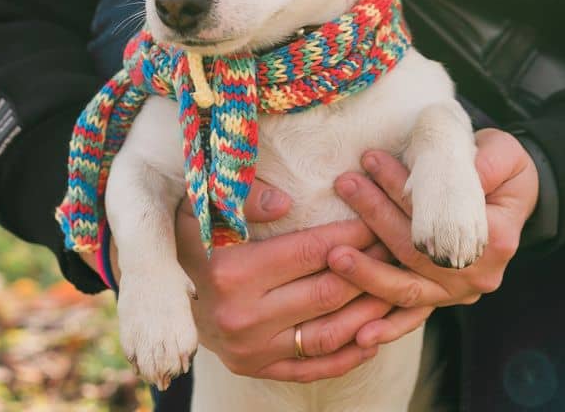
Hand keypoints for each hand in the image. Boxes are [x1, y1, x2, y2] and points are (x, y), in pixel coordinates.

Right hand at [170, 177, 403, 383]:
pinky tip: (375, 335)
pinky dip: (348, 355)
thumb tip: (284, 201)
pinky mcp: (256, 369)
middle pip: (327, 293)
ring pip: (328, 335)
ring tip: (398, 286)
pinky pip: (312, 368)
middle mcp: (242, 317)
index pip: (310, 252)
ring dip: (370, 312)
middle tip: (398, 246)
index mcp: (231, 272)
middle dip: (370, 267)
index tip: (379, 219)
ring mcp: (251, 350)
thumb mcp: (201, 201)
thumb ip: (241, 195)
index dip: (351, 235)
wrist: (165, 289)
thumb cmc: (192, 233)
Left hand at [323, 127, 539, 350]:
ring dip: (368, 271)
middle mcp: (477, 274)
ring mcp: (458, 292)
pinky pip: (412, 316)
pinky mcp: (442, 299)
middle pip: (417, 251)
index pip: (440, 216)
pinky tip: (359, 334)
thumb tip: (459, 173)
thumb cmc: (503, 169)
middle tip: (346, 184)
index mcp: (495, 239)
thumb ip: (486, 163)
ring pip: (408, 289)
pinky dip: (387, 327)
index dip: (403, 188)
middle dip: (377, 217)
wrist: (510, 195)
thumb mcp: (504, 154)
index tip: (371, 161)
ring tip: (335, 250)